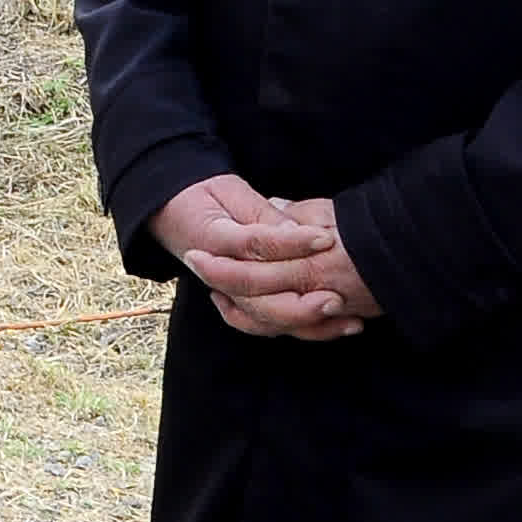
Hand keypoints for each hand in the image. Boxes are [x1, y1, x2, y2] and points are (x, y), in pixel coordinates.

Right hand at [152, 174, 369, 341]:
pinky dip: (305, 331)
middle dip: (301, 304)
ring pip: (269, 321)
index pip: (254, 244)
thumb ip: (261, 212)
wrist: (171, 213)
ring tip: (349, 321)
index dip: (291, 243)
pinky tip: (338, 327)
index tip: (326, 238)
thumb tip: (295, 227)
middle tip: (337, 297)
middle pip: (259, 300)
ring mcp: (231, 295)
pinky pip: (272, 326)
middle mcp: (220, 275)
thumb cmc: (203, 197)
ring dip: (310, 325)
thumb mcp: (229, 191)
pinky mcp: (244, 304)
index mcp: (213, 240)